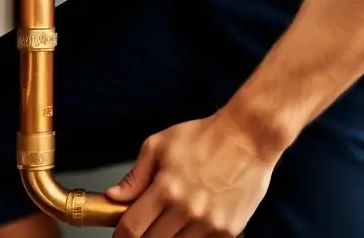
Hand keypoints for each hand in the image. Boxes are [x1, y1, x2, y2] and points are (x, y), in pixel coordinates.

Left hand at [108, 111, 275, 237]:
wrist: (249, 137)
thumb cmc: (204, 136)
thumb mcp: (161, 144)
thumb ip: (136, 175)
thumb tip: (114, 196)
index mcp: (166, 188)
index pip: (132, 229)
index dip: (121, 235)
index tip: (121, 232)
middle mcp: (187, 210)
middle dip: (142, 237)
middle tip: (145, 225)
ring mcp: (209, 224)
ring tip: (170, 221)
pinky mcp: (228, 232)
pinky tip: (191, 224)